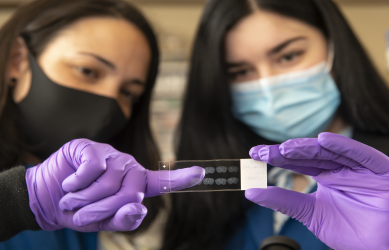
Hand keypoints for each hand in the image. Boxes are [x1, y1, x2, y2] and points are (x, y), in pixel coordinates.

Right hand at [26, 139, 203, 231]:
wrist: (48, 199)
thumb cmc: (80, 210)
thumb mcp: (102, 221)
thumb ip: (123, 218)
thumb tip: (140, 208)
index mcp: (135, 186)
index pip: (161, 182)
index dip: (181, 179)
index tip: (201, 173)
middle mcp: (128, 168)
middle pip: (129, 192)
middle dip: (101, 210)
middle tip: (82, 214)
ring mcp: (111, 156)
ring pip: (108, 182)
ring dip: (84, 199)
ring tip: (72, 200)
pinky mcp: (91, 147)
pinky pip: (93, 167)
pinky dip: (77, 183)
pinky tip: (70, 183)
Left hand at [246, 132, 388, 249]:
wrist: (380, 249)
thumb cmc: (348, 230)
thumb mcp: (310, 213)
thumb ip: (283, 200)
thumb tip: (251, 191)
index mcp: (326, 175)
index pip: (298, 162)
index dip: (277, 156)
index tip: (254, 154)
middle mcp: (341, 167)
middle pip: (312, 154)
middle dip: (288, 151)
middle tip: (264, 152)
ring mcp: (361, 167)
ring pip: (333, 151)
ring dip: (310, 147)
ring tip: (287, 147)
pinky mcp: (383, 171)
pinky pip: (363, 155)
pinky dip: (346, 147)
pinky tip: (325, 140)